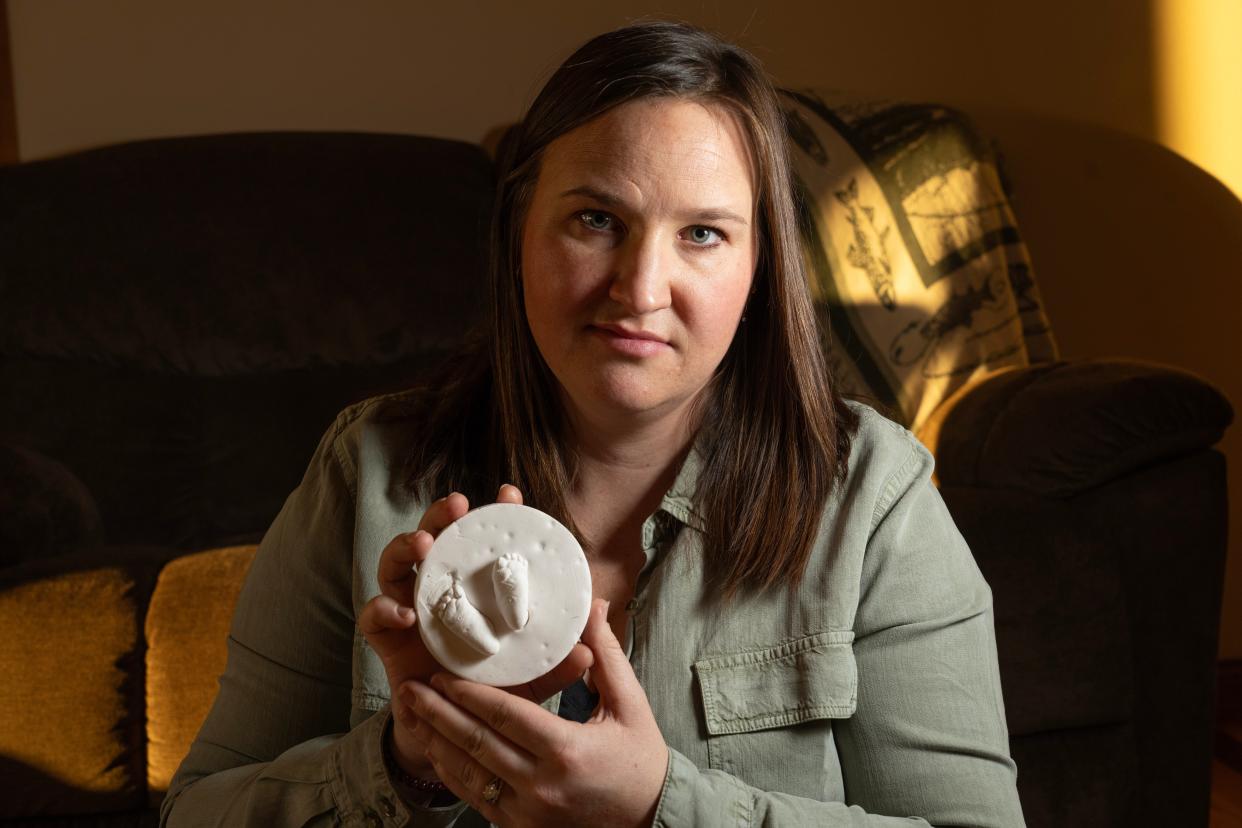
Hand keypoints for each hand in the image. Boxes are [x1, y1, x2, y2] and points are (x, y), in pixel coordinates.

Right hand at [358, 485, 592, 779]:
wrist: (456, 737)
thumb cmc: (496, 695)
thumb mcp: (534, 676)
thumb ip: (559, 659)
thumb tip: (593, 637)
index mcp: (475, 591)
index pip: (482, 544)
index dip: (495, 516)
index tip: (510, 494)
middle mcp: (441, 593)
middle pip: (434, 540)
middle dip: (441, 516)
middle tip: (457, 506)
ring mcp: (411, 613)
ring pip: (395, 567)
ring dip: (405, 548)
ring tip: (423, 545)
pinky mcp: (387, 642)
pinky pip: (373, 618)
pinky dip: (384, 609)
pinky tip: (406, 612)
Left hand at [403, 599, 668, 827]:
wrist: (650, 819)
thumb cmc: (642, 758)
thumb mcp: (629, 703)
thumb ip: (605, 654)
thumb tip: (596, 605)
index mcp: (566, 750)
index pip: (505, 716)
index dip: (468, 694)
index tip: (441, 673)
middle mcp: (541, 786)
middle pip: (476, 744)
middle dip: (437, 714)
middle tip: (409, 688)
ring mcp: (528, 812)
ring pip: (468, 774)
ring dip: (436, 742)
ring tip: (411, 715)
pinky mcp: (522, 827)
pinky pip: (476, 798)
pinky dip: (452, 773)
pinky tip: (436, 750)